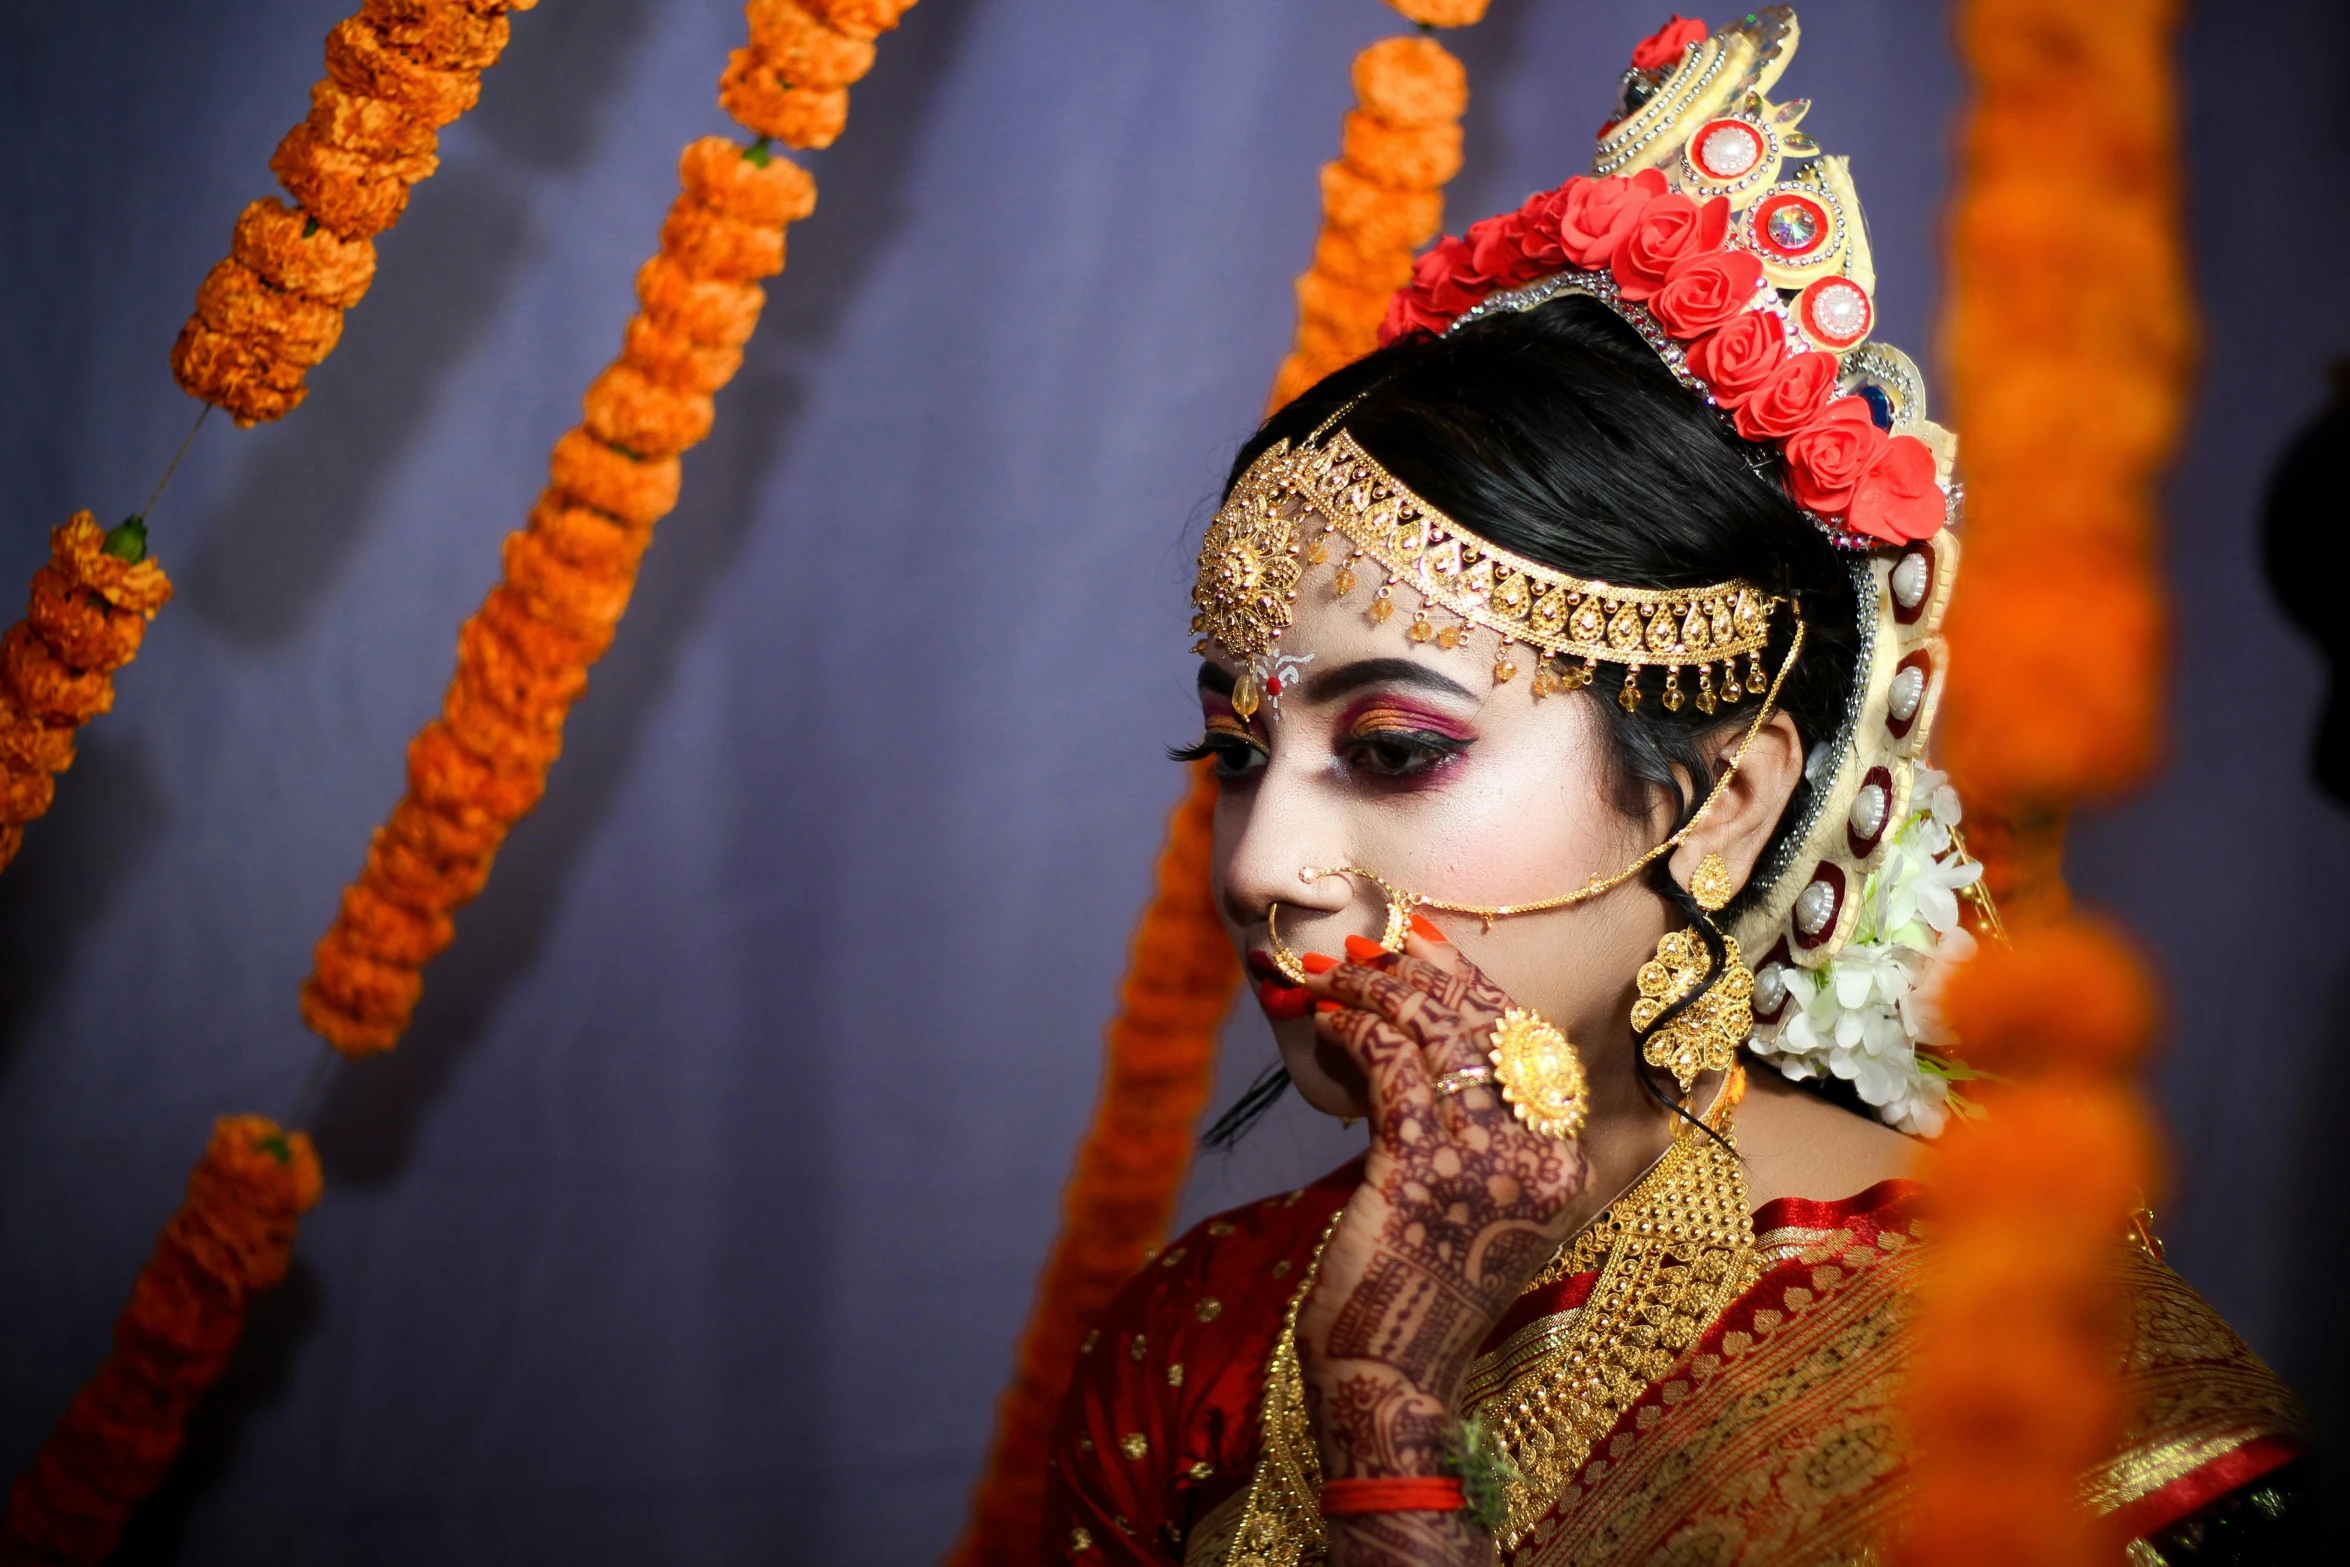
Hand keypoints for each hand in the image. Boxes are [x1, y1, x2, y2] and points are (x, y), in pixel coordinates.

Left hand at [1294, 928, 1589, 1504]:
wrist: (1391, 1377)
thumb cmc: (1413, 1290)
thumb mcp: (1461, 1201)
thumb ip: (1460, 1127)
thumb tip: (1413, 1034)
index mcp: (1559, 1160)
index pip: (1521, 1038)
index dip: (1466, 979)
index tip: (1417, 941)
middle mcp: (1538, 1155)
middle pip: (1480, 1023)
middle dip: (1413, 972)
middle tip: (1359, 951)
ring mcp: (1487, 1161)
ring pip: (1430, 1032)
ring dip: (1371, 992)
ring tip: (1327, 980)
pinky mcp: (1423, 1167)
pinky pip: (1389, 1065)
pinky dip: (1352, 1032)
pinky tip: (1324, 1027)